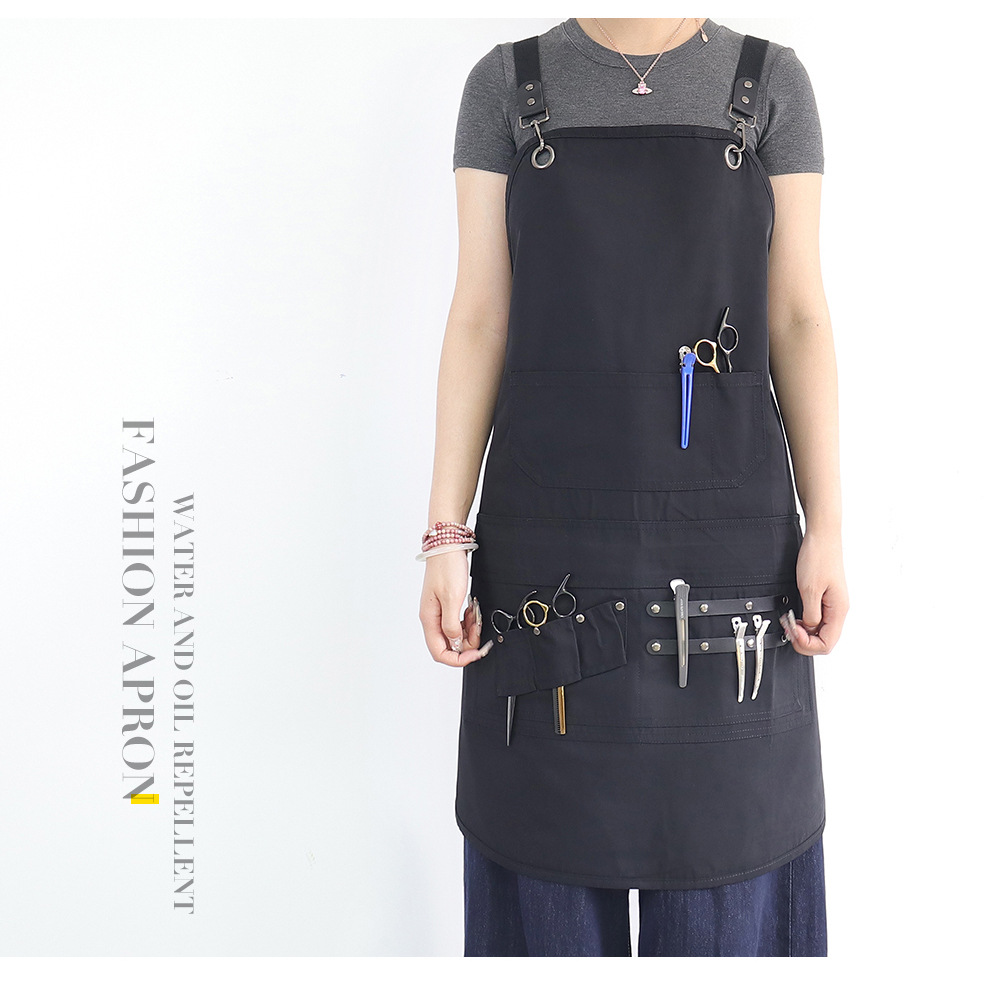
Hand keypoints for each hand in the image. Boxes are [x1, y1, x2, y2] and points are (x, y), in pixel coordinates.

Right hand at [419, 549, 489, 666]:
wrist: (448, 545)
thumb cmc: (447, 568)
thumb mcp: (453, 599)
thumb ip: (452, 625)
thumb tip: (455, 644)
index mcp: (429, 619)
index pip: (440, 652)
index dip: (458, 658)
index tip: (475, 654)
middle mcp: (432, 618)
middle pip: (449, 645)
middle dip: (467, 642)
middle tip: (479, 630)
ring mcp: (439, 611)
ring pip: (455, 633)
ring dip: (468, 630)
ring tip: (475, 616)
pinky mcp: (447, 604)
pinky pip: (457, 621)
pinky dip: (467, 620)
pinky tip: (472, 610)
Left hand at [781, 528, 848, 655]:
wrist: (821, 537)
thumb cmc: (818, 557)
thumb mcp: (809, 590)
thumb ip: (810, 614)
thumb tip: (809, 628)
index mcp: (838, 610)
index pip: (827, 644)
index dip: (807, 644)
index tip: (793, 632)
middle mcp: (838, 610)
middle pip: (824, 640)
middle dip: (804, 639)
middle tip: (789, 628)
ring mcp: (832, 604)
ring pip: (820, 630)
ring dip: (804, 631)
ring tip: (790, 622)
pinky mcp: (825, 597)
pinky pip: (817, 618)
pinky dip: (805, 621)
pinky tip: (795, 615)